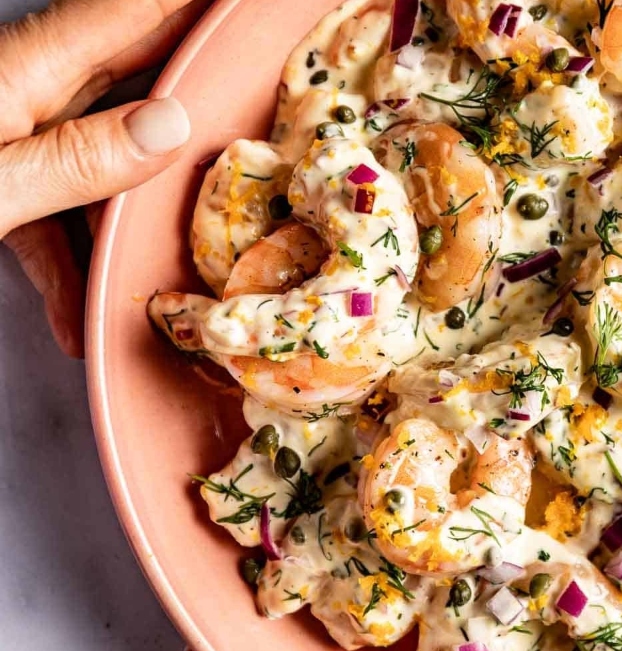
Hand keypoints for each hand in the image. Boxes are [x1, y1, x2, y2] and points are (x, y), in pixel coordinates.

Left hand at [0, 0, 210, 356]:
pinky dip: (68, 258)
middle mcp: (20, 85)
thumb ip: (70, 160)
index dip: (203, 0)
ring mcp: (5, 126)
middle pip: (135, 68)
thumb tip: (171, 125)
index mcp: (21, 72)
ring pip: (104, 142)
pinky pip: (52, 203)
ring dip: (141, 192)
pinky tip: (73, 319)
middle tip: (266, 77)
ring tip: (194, 228)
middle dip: (202, 76)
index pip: (139, 11)